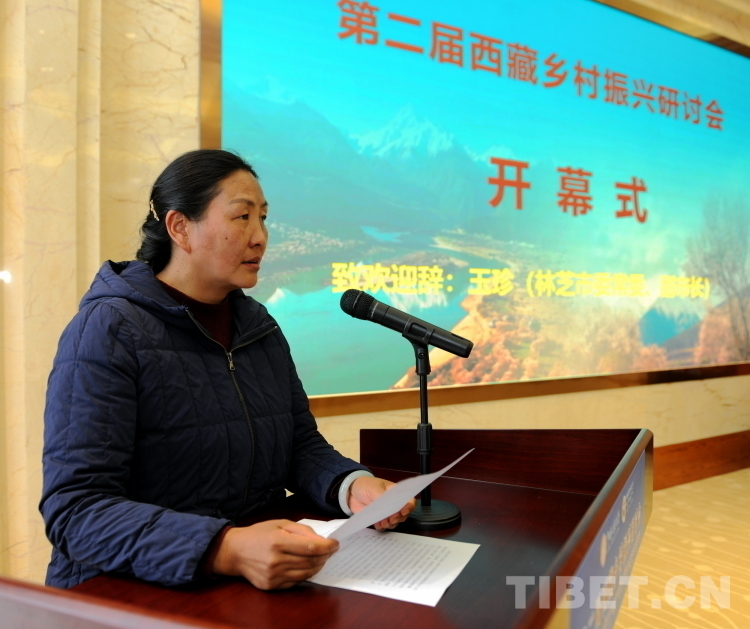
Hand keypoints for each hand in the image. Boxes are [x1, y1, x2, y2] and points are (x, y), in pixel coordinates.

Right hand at [211, 520, 337, 589]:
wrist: (234, 551)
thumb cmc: (258, 534)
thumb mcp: (280, 524)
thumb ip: (302, 531)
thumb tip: (322, 540)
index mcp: (278, 542)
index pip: (311, 548)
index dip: (327, 547)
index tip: (335, 544)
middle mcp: (276, 561)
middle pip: (311, 561)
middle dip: (325, 556)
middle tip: (330, 550)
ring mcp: (273, 576)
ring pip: (306, 573)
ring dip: (317, 565)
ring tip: (321, 557)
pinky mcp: (272, 586)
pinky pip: (296, 581)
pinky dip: (305, 573)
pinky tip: (306, 565)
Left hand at [348, 476, 415, 530]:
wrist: (350, 492)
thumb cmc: (365, 485)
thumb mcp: (374, 488)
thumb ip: (382, 496)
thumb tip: (390, 505)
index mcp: (395, 493)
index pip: (408, 500)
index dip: (409, 507)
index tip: (403, 512)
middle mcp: (393, 504)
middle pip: (403, 514)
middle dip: (398, 518)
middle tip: (391, 519)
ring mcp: (386, 512)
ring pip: (394, 522)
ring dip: (391, 524)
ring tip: (384, 523)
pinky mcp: (378, 519)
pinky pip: (384, 526)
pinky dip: (382, 527)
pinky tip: (378, 525)